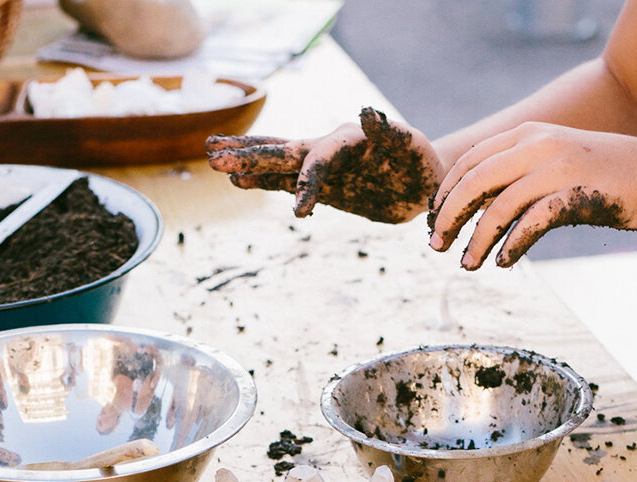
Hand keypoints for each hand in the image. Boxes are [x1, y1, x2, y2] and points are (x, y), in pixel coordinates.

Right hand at [205, 107, 441, 223]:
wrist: (423, 185)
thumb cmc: (422, 165)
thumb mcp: (413, 148)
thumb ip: (390, 131)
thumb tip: (368, 113)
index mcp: (350, 138)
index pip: (320, 157)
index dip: (308, 181)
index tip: (300, 213)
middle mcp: (329, 148)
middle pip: (284, 151)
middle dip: (250, 155)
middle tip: (213, 155)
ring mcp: (322, 167)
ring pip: (278, 161)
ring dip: (247, 161)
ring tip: (213, 158)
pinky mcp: (321, 186)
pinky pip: (286, 182)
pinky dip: (264, 181)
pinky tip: (240, 182)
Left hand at [428, 122, 636, 268]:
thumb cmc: (600, 175)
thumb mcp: (550, 162)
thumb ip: (513, 175)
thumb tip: (466, 207)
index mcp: (525, 134)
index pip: (468, 162)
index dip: (444, 193)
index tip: (432, 220)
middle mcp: (537, 145)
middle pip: (473, 183)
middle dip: (448, 217)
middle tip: (435, 245)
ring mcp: (557, 168)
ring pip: (498, 208)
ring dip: (477, 241)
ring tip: (467, 265)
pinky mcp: (575, 195)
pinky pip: (529, 224)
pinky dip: (510, 247)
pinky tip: (503, 263)